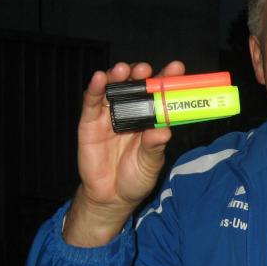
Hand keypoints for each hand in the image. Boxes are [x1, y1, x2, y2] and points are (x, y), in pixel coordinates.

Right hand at [63, 61, 183, 246]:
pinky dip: (94, 88)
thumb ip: (154, 147)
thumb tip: (163, 131)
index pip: (160, 95)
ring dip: (118, 77)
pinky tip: (99, 78)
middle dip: (141, 75)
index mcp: (150, 119)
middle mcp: (131, 113)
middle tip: (146, 69)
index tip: (177, 68)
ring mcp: (109, 115)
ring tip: (124, 70)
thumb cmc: (136, 177)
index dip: (167, 80)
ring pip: (113, 89)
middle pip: (136, 87)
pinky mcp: (89, 123)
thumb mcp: (150, 164)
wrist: (112, 197)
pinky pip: (91, 102)